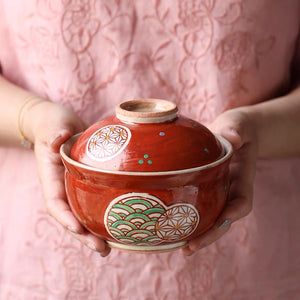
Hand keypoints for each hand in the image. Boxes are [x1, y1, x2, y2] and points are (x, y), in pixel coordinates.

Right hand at [26, 100, 110, 256]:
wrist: (63, 123)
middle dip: (84, 235)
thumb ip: (54, 132)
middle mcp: (63, 186)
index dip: (65, 218)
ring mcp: (76, 186)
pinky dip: (104, 216)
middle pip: (71, 216)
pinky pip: (95, 202)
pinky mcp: (89, 183)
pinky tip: (119, 226)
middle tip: (102, 250)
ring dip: (96, 232)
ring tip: (111, 248)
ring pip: (84, 214)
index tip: (79, 229)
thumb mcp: (53, 124)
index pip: (55, 202)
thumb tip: (57, 139)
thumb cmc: (54, 123)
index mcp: (51, 176)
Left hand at [182, 108, 257, 255]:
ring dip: (196, 235)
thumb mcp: (238, 125)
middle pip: (223, 219)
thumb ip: (237, 130)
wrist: (232, 132)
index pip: (242, 201)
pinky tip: (169, 228)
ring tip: (178, 247)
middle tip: (189, 248)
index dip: (232, 214)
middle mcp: (229, 190)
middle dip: (209, 235)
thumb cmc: (237, 128)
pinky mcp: (203, 190)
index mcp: (241, 178)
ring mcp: (217, 192)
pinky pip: (197, 208)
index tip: (220, 222)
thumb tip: (233, 137)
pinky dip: (186, 220)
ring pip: (209, 219)